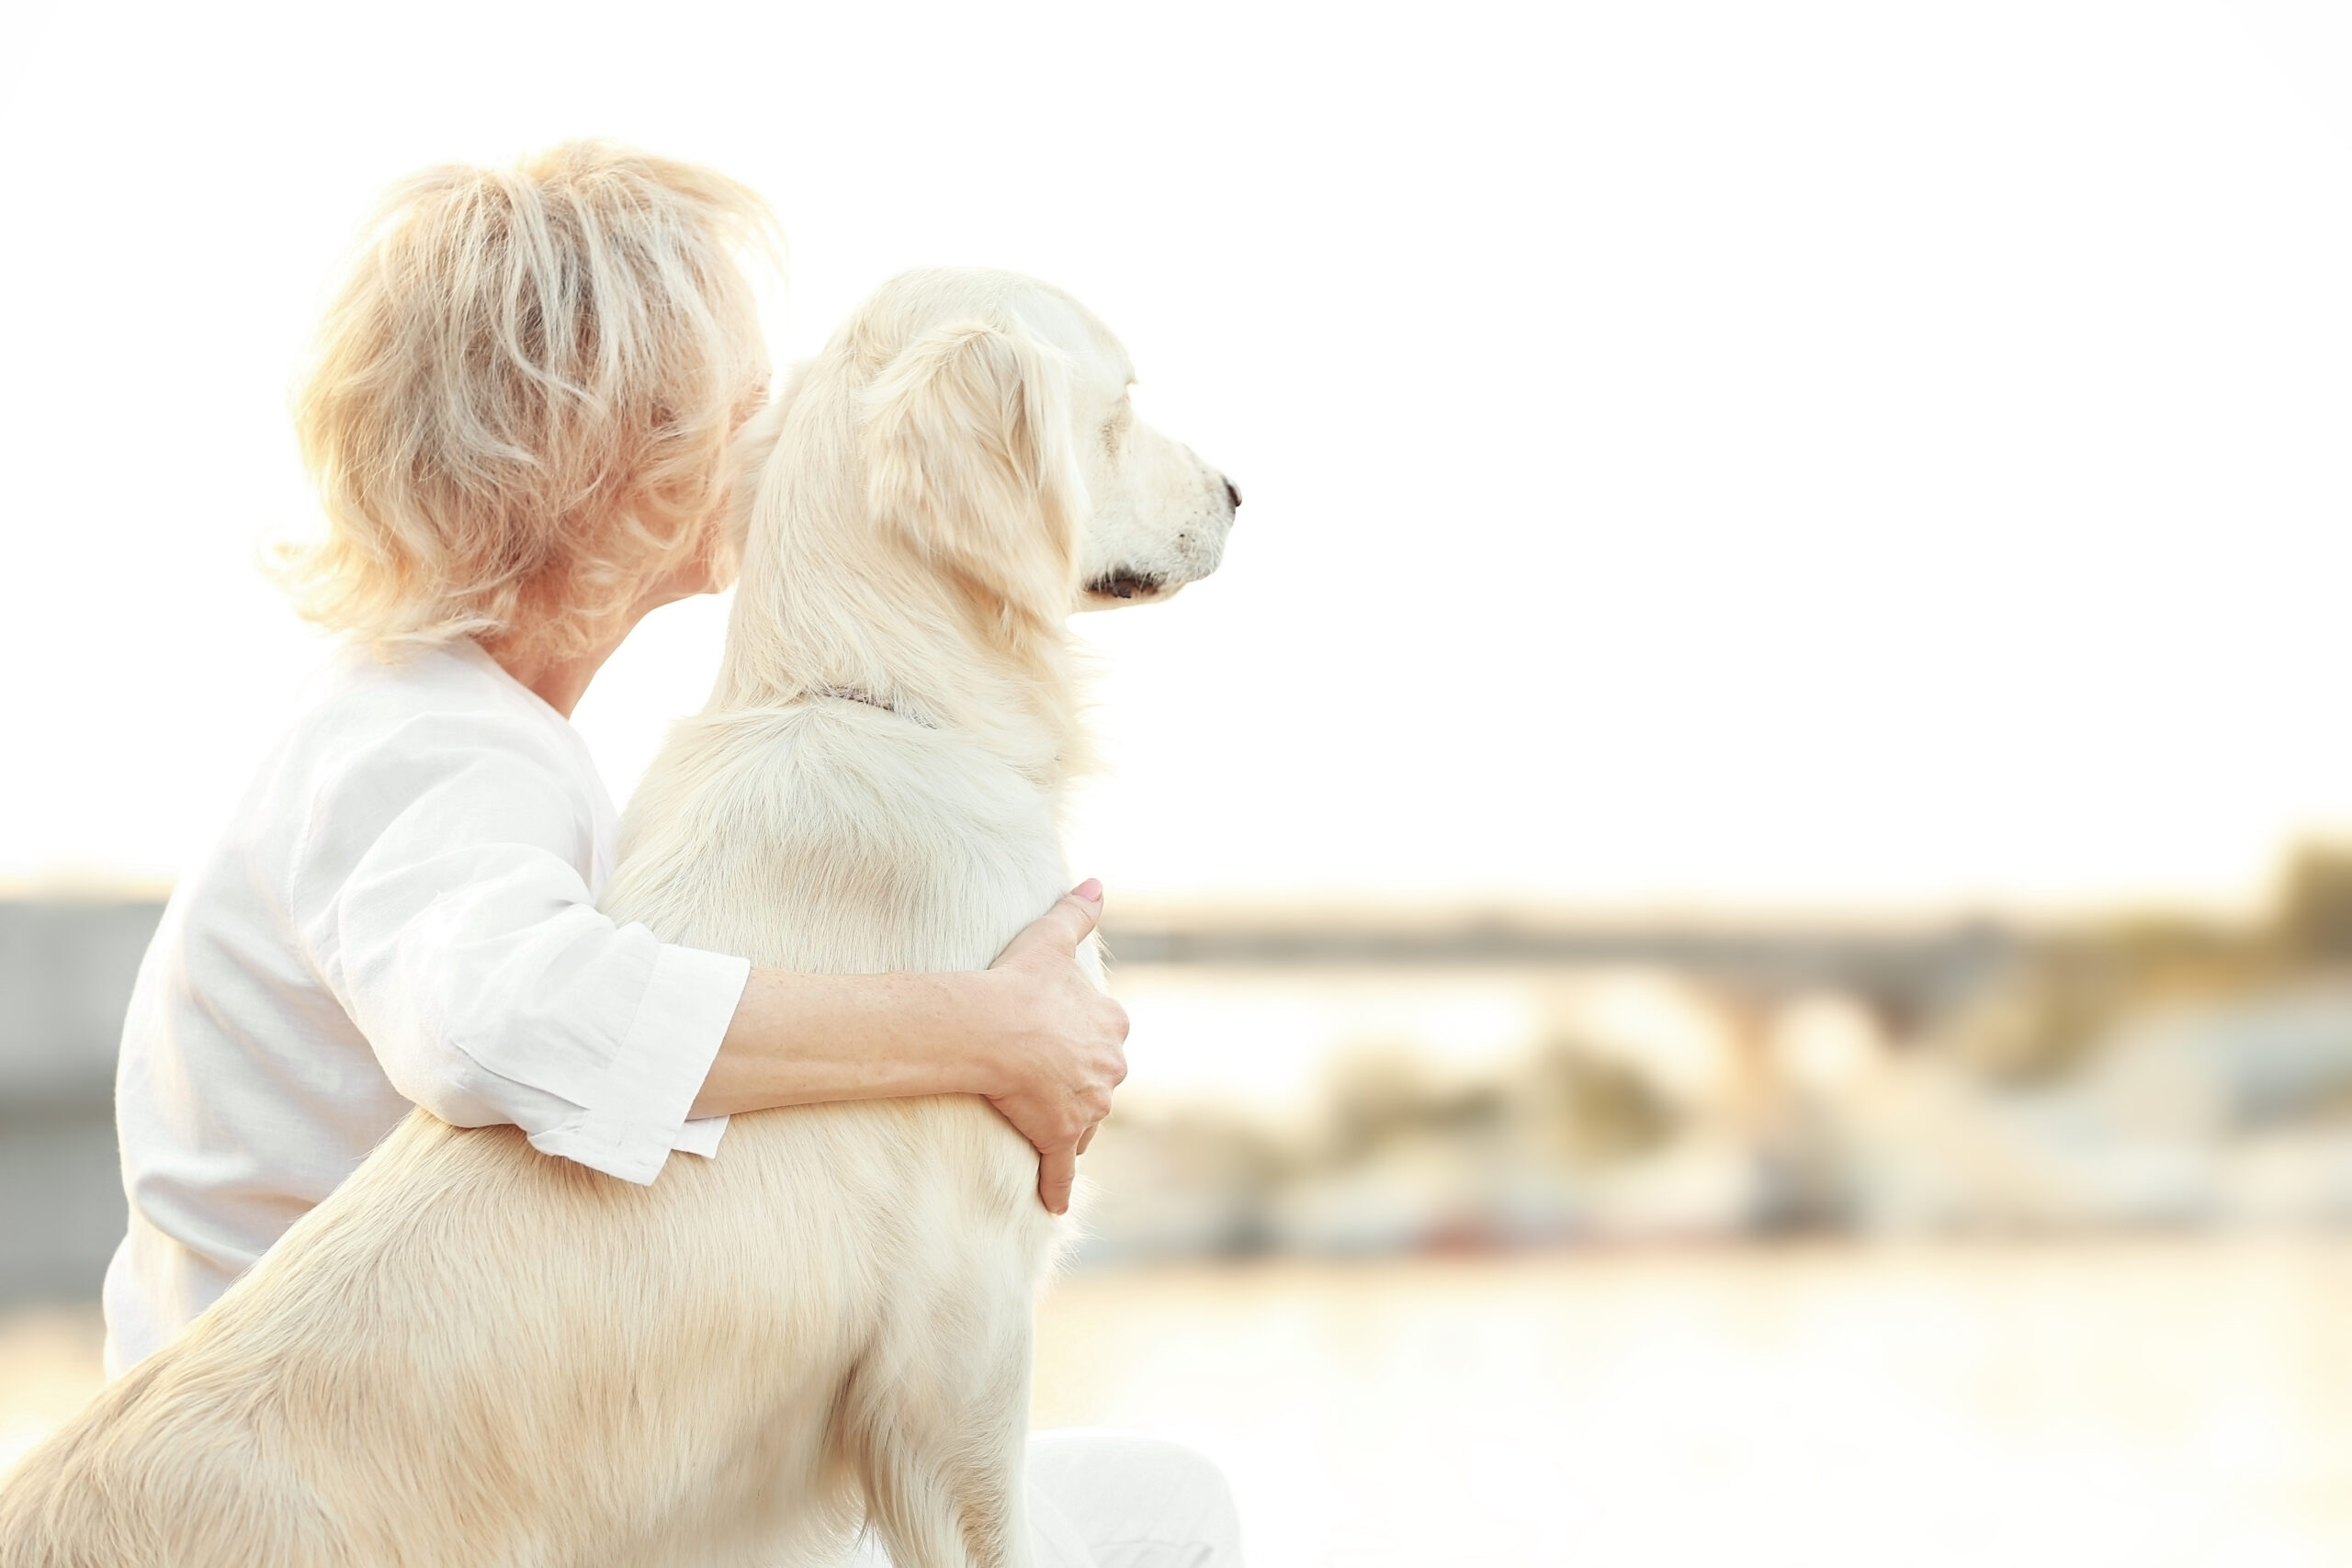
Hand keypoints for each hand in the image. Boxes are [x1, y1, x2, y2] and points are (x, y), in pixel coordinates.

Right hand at [981, 879, 1128, 1213]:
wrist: (993, 1027)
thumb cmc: (1020, 983)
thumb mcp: (1051, 941)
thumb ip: (1077, 911)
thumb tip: (1097, 882)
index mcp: (1111, 1028)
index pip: (1109, 1039)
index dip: (1089, 1043)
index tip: (1069, 1046)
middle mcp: (1109, 1070)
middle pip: (1101, 1085)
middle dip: (1084, 1088)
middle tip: (1053, 1088)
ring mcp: (1087, 1108)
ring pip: (1085, 1126)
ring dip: (1070, 1130)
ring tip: (1047, 1132)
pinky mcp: (1060, 1137)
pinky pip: (1061, 1171)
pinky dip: (1057, 1188)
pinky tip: (1054, 1204)